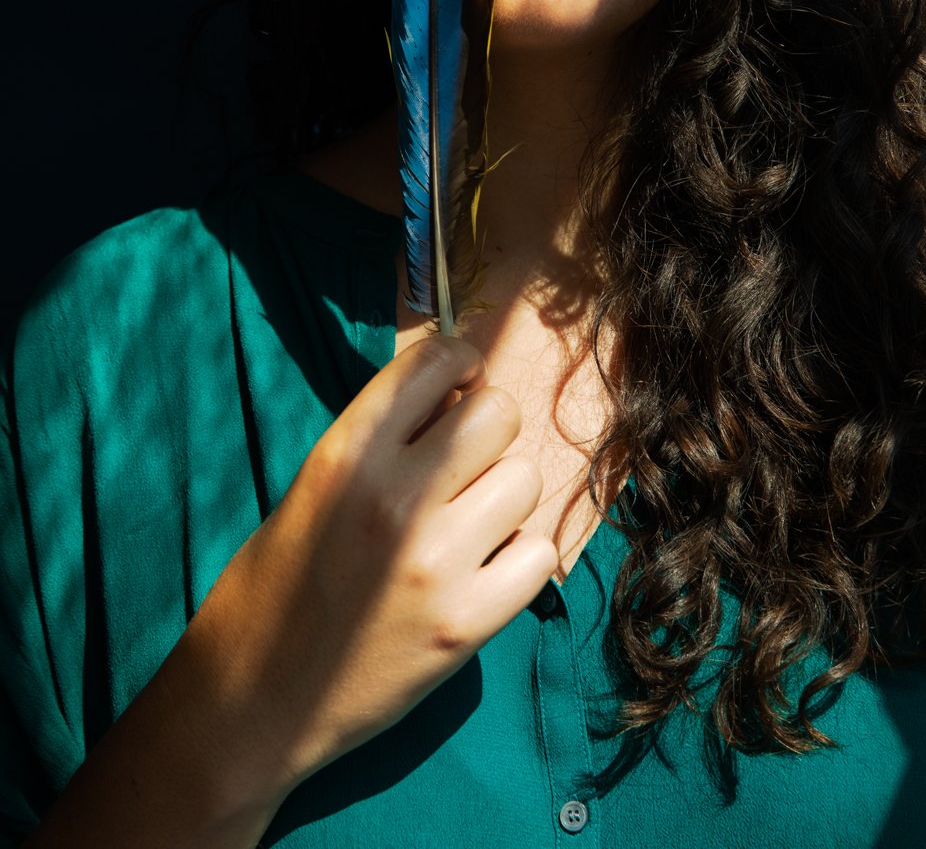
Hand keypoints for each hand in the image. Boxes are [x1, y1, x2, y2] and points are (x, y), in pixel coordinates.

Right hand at [174, 334, 556, 815]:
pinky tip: (481, 573)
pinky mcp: (466, 624)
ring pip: (525, 480)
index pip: (437, 361)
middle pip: (499, 413)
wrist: (252, 699)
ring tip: (466, 527)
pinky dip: (518, 560)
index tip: (457, 390)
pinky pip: (538, 553)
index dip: (460, 366)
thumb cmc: (276, 584)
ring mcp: (435, 562)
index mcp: (347, 453)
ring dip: (503, 498)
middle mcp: (395, 498)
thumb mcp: (315, 484)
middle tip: (464, 466)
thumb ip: (384, 437)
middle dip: (488, 432)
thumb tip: (459, 393)